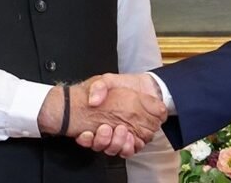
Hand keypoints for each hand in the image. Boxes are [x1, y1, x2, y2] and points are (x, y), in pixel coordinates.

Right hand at [39, 81, 165, 157]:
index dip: (84, 139)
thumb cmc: (123, 85)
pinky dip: (129, 146)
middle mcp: (106, 132)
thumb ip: (99, 87)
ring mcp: (120, 137)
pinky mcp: (134, 140)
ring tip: (121, 130)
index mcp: (95, 120)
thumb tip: (93, 101)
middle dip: (101, 140)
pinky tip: (131, 137)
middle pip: (99, 146)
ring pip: (113, 149)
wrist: (146, 87)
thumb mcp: (108, 81)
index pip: (85, 136)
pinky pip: (129, 150)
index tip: (87, 133)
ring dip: (116, 143)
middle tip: (106, 128)